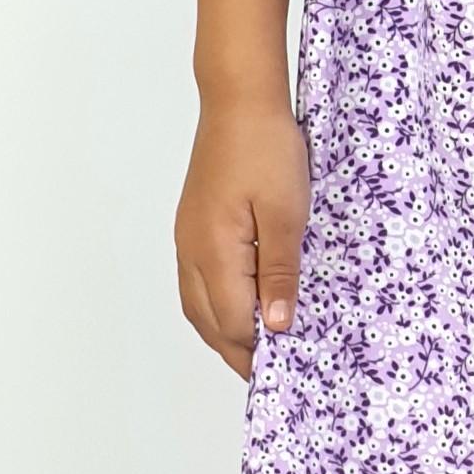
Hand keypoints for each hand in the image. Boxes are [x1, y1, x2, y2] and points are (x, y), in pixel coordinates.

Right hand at [176, 99, 311, 375]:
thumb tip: (276, 326)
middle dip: (236, 352)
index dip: (257, 353)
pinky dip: (216, 304)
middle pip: (207, 322)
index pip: (232, 323)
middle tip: (269, 372)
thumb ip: (279, 273)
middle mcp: (191, 251)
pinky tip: (241, 303)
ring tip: (256, 347)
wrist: (240, 100)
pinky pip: (198, 281)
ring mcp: (187, 238)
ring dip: (223, 331)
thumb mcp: (286, 214)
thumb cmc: (266, 149)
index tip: (284, 372)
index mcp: (213, 252)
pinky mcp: (193, 225)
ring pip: (197, 304)